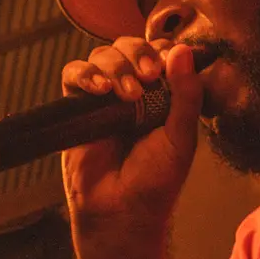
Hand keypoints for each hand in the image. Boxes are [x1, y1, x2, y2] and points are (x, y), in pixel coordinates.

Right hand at [60, 38, 202, 236]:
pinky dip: (84, 74)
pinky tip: (97, 90)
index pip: (158, 53)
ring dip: (114, 66)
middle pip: (128, 46)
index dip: (160, 50)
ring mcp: (102, 98)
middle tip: (146, 75)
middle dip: (137, 54)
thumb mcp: (181, 137)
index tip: (164, 66)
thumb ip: (186, 95)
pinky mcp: (75, 108)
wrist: (120, 211)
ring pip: (101, 56)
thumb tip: (184, 50)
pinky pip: (73, 75)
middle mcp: (131, 91)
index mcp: (162, 95)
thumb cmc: (155, 181)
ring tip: (124, 94)